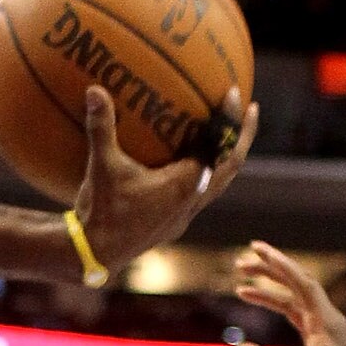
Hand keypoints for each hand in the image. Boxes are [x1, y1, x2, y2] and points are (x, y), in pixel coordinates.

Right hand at [74, 83, 256, 275]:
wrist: (95, 256)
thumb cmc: (102, 211)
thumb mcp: (101, 166)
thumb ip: (101, 128)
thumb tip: (94, 89)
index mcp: (184, 185)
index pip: (218, 147)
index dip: (228, 119)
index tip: (234, 93)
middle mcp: (193, 201)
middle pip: (232, 165)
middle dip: (242, 137)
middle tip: (251, 109)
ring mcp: (185, 215)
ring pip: (219, 183)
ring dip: (226, 158)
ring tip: (228, 136)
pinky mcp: (174, 223)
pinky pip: (200, 193)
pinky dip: (205, 174)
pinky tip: (190, 165)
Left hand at [231, 242, 345, 345]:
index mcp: (318, 336)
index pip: (291, 306)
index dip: (267, 295)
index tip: (241, 288)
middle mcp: (326, 324)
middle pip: (296, 288)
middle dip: (270, 272)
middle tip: (241, 262)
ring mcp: (329, 321)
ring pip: (301, 281)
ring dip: (277, 263)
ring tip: (251, 251)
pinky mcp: (328, 322)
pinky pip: (306, 288)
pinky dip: (287, 271)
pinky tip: (269, 259)